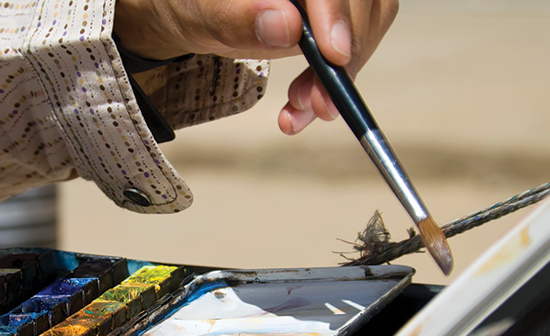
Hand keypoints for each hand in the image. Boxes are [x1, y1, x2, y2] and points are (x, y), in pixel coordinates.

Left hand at [113, 0, 398, 134]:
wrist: (185, 14)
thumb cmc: (189, 4)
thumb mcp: (199, 12)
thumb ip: (237, 17)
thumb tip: (285, 25)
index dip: (337, 14)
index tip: (333, 56)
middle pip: (363, 3)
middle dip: (346, 55)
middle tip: (317, 103)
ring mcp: (325, 0)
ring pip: (364, 26)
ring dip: (340, 77)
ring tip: (300, 109)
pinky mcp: (328, 19)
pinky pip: (349, 46)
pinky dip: (329, 85)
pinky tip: (299, 110)